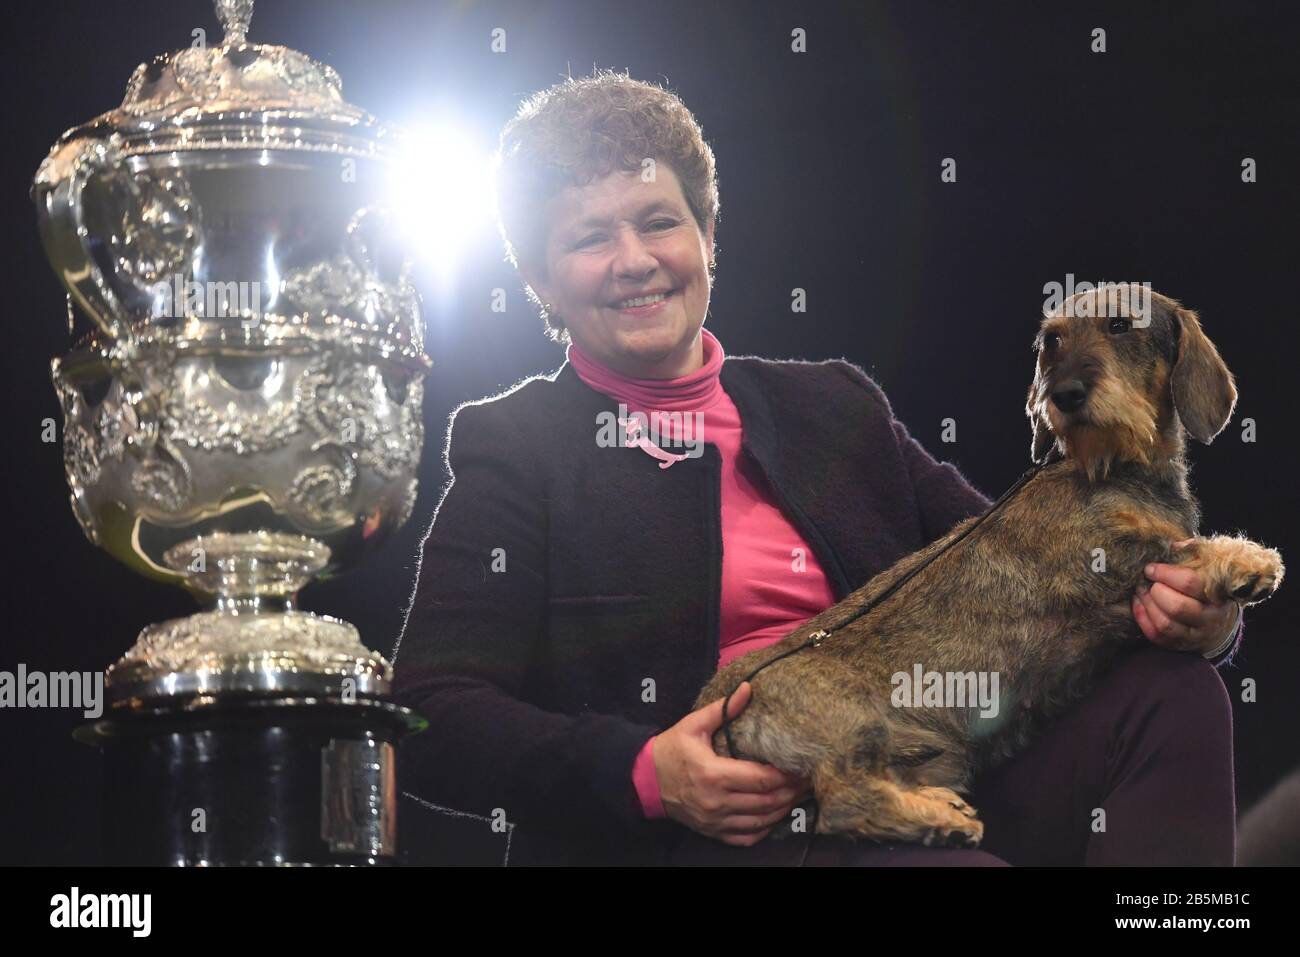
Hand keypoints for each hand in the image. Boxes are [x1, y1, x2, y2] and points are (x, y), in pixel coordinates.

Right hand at [653, 681, 813, 845]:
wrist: (645, 780)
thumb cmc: (671, 749)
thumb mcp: (694, 725)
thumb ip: (723, 709)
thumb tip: (748, 688)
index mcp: (714, 774)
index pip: (761, 780)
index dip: (786, 776)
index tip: (801, 768)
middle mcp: (716, 801)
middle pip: (766, 802)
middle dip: (790, 793)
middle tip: (807, 782)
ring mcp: (714, 820)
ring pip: (760, 821)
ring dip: (782, 810)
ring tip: (797, 797)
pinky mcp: (712, 831)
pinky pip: (745, 837)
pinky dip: (764, 829)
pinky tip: (774, 816)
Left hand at [1132, 541, 1239, 654]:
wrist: (1217, 621)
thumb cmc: (1205, 586)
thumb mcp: (1206, 566)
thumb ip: (1191, 553)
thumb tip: (1173, 545)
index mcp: (1217, 594)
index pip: (1191, 583)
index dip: (1166, 574)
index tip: (1151, 568)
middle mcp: (1209, 618)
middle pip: (1177, 607)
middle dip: (1155, 591)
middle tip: (1146, 581)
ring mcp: (1195, 634)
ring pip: (1165, 624)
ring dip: (1147, 605)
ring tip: (1140, 591)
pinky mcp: (1180, 645)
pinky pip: (1157, 636)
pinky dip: (1143, 619)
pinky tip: (1138, 604)